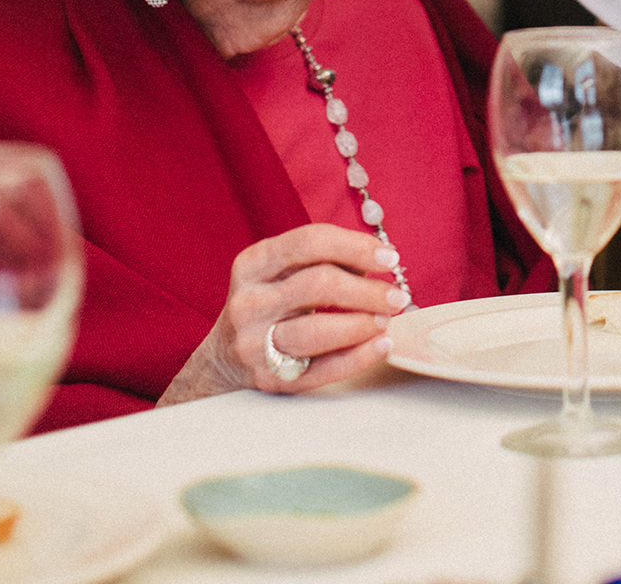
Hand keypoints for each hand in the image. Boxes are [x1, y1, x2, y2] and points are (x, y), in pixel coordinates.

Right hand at [157, 224, 409, 405]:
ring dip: (363, 323)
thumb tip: (380, 259)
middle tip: (398, 296)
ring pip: (317, 331)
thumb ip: (324, 260)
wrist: (223, 360)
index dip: (356, 246)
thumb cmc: (270, 305)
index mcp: (253, 264)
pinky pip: (322, 369)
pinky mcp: (269, 378)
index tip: (390, 257)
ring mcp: (254, 343)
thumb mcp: (282, 272)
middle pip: (319, 284)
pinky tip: (382, 344)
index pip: (310, 242)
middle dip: (367, 290)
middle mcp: (249, 301)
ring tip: (387, 319)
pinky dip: (359, 357)